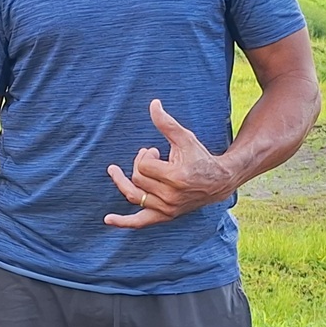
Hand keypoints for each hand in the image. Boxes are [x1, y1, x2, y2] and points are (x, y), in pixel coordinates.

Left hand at [106, 98, 234, 227]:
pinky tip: (108, 219)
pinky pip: (140, 222)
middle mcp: (171, 196)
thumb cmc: (200, 157)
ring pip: (134, 196)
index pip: (144, 166)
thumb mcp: (184, 138)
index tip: (156, 151)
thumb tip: (153, 104)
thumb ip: (166, 123)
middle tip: (150, 156)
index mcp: (176, 177)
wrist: (218, 182)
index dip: (146, 156)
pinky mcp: (165, 216)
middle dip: (139, 164)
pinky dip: (123, 222)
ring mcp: (167, 209)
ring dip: (123, 182)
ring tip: (114, 170)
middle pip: (137, 180)